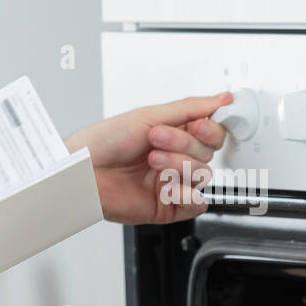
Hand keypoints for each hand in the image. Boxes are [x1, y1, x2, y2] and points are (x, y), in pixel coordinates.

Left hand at [64, 91, 232, 224]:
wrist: (83, 170)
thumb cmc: (105, 140)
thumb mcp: (149, 115)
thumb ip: (191, 108)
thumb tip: (222, 98)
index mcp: (174, 134)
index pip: (211, 133)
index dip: (210, 129)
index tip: (198, 126)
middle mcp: (175, 158)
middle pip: (208, 153)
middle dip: (184, 144)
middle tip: (157, 138)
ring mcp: (172, 182)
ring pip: (203, 176)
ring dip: (179, 165)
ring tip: (153, 160)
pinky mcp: (168, 206)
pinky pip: (196, 204)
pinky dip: (186, 194)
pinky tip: (166, 185)